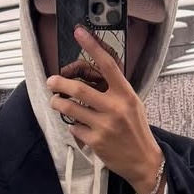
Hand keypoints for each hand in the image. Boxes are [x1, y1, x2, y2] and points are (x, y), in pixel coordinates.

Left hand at [47, 26, 164, 193]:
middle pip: (79, 88)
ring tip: (56, 101)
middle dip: (59, 83)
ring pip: (70, 108)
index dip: (92, 46)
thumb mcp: (132, 104)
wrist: (143, 160)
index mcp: (125, 94)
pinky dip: (72, 125)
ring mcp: (104, 125)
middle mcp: (115, 108)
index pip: (107, 65)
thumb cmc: (135, 129)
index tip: (79, 32)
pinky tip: (78, 126)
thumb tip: (88, 76)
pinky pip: (74, 128)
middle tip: (51, 81)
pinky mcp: (95, 141)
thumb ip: (114, 90)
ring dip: (58, 103)